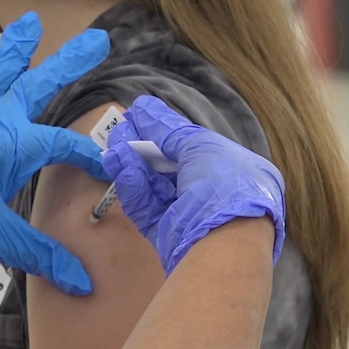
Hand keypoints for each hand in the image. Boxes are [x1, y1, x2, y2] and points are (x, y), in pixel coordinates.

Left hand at [0, 12, 110, 294]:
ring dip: (13, 54)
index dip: (87, 156)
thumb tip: (81, 280)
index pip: (60, 143)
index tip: (105, 170)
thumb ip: (41, 254)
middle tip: (97, 42)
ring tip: (26, 26)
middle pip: (36, 87)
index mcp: (5, 144)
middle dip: (67, 64)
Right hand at [103, 96, 285, 274]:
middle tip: (121, 128)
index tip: (140, 115)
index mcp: (234, 171)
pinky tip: (118, 162)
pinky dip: (132, 185)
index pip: (194, 147)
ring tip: (114, 144)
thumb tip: (143, 109)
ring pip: (154, 186)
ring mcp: (190, 216)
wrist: (225, 240)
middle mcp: (214, 193)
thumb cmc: (225, 185)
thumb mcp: (200, 146)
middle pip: (170, 166)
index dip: (166, 131)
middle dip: (144, 147)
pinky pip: (147, 206)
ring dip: (133, 163)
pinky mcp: (168, 235)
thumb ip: (170, 130)